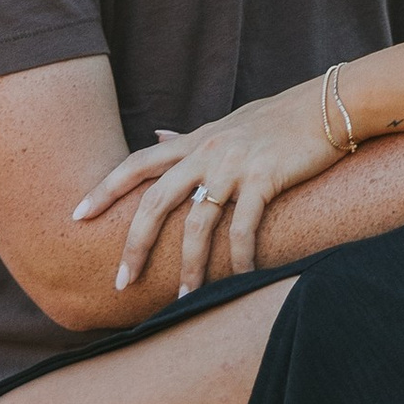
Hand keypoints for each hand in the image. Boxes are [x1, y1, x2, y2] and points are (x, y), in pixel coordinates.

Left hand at [73, 81, 343, 291]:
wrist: (327, 107)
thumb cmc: (276, 120)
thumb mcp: (225, 124)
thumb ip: (189, 137)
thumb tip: (157, 135)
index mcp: (194, 142)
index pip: (136, 164)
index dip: (104, 189)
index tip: (77, 216)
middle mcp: (207, 152)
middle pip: (155, 201)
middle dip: (134, 243)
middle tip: (120, 281)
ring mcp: (234, 166)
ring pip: (198, 223)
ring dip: (189, 264)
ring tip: (184, 296)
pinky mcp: (264, 179)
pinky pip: (244, 227)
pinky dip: (239, 258)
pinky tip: (240, 278)